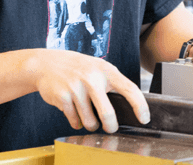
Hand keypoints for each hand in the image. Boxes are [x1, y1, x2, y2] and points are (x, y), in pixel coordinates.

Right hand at [31, 50, 149, 132]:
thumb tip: (129, 107)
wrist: (47, 64)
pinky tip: (74, 111)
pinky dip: (76, 121)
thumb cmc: (78, 68)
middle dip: (111, 126)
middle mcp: (92, 78)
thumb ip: (112, 84)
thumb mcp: (99, 68)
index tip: (144, 118)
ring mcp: (76, 88)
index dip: (140, 106)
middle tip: (110, 128)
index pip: (130, 89)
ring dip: (91, 124)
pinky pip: (75, 121)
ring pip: (90, 121)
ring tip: (88, 116)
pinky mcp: (63, 97)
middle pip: (108, 114)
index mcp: (106, 71)